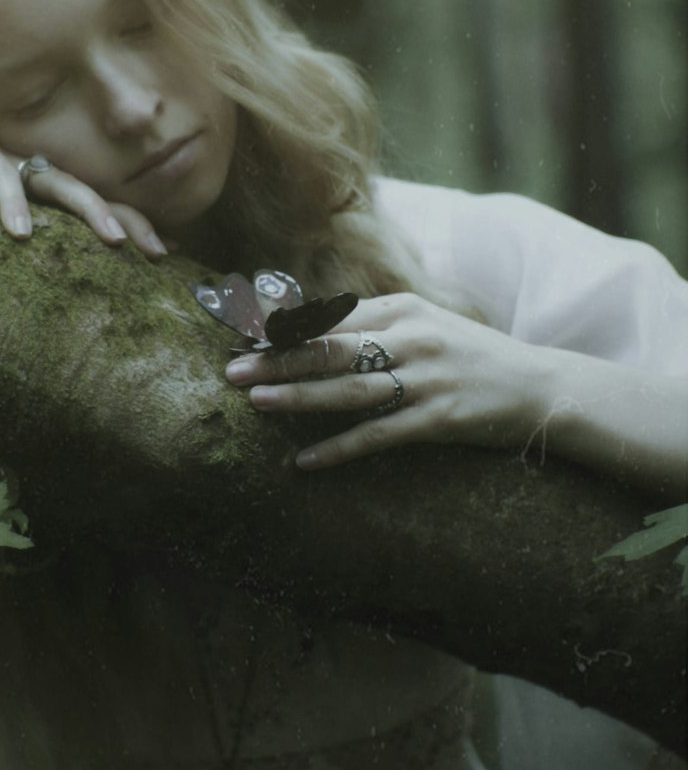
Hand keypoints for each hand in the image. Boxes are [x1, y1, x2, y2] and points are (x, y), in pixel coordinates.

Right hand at [0, 113, 168, 259]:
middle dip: (123, 217)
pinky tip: (19, 232)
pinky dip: (9, 198)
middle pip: (81, 190)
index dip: (121, 227)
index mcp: (16, 197)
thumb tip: (25, 341)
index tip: (158, 260)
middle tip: (154, 252)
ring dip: (87, 207)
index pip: (80, 210)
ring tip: (112, 242)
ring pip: (49, 175)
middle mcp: (8, 171)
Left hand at [224, 293, 547, 468]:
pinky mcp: (440, 418)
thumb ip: (373, 323)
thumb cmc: (469, 355)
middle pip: (331, 348)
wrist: (539, 387)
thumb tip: (308, 325)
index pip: (329, 316)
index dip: (282, 329)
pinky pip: (380, 435)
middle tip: (231, 368)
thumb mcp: (423, 324)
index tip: (240, 338)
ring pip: (350, 388)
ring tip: (256, 401)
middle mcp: (412, 337)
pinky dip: (339, 448)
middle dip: (277, 358)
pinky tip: (305, 460)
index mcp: (402, 309)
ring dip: (298, 396)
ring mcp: (427, 378)